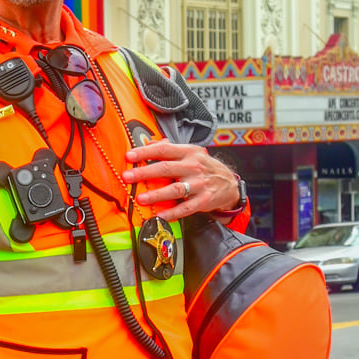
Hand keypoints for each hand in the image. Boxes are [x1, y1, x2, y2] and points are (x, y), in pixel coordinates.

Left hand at [122, 138, 243, 218]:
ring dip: (157, 195)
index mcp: (188, 153)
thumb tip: (148, 142)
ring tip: (141, 198)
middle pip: (166, 169)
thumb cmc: (204, 167)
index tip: (129, 156)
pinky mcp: (203, 200)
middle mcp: (193, 167)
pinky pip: (186, 208)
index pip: (164, 150)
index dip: (145, 152)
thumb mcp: (190, 153)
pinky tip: (160, 216)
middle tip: (128, 177)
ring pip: (175, 189)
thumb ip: (170, 148)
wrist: (229, 184)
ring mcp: (199, 184)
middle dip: (144, 173)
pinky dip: (172, 213)